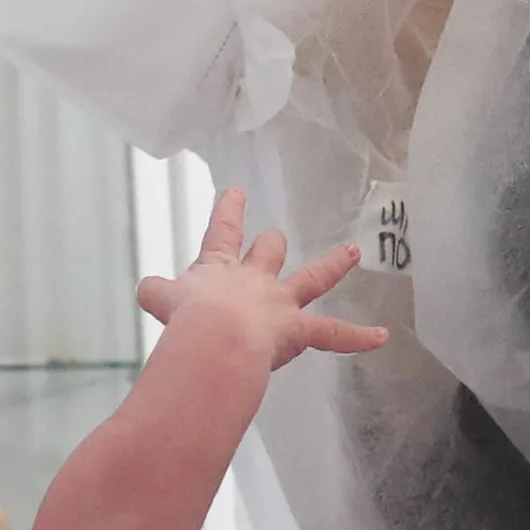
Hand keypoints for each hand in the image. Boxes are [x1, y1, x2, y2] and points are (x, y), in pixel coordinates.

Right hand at [136, 188, 386, 370]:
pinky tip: (382, 337)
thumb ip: (156, 293)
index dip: (228, 212)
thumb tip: (146, 289)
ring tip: (351, 253)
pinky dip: (358, 337)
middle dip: (269, 244)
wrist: (214, 338)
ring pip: (311, 280)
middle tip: (273, 238)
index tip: (236, 191)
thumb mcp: (160, 301)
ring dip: (333, 266)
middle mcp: (253, 280)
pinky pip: (333, 334)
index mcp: (218, 269)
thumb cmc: (185, 319)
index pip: (222, 233)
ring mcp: (279, 303)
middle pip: (267, 252)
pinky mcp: (298, 330)